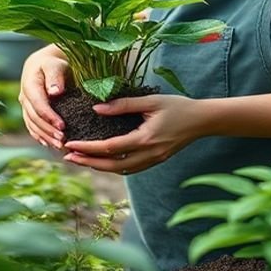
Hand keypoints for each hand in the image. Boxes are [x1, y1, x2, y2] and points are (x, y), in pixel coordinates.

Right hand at [18, 44, 69, 149]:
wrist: (43, 64)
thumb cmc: (52, 64)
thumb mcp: (55, 65)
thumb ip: (55, 76)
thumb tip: (55, 92)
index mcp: (30, 84)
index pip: (38, 104)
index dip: (49, 116)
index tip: (62, 126)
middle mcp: (24, 97)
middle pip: (34, 117)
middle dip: (48, 130)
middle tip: (63, 140)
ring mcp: (25, 106)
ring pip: (32, 124)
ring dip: (45, 136)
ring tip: (59, 146)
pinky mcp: (28, 112)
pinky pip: (31, 126)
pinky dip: (39, 136)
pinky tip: (49, 144)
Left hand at [62, 94, 200, 173]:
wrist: (202, 120)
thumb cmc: (177, 106)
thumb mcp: (150, 100)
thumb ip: (123, 105)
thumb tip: (97, 109)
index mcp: (145, 139)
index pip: (110, 147)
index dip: (88, 147)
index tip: (71, 143)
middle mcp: (149, 154)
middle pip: (112, 165)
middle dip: (88, 162)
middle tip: (68, 156)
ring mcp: (153, 160)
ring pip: (121, 170)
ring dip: (99, 166)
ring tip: (80, 159)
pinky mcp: (156, 160)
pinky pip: (130, 168)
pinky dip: (114, 166)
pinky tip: (102, 160)